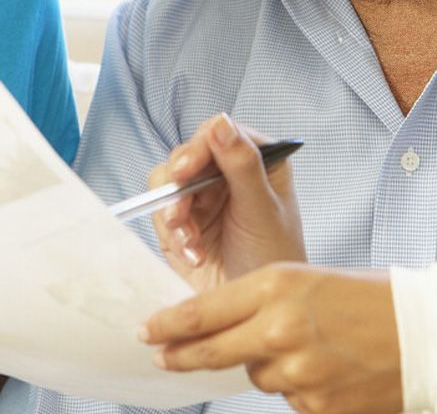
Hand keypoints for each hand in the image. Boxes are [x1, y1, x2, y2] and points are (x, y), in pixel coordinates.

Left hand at [142, 263, 402, 413]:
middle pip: (212, 352)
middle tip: (162, 356)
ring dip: (271, 367)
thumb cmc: (375, 300)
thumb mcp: (313, 281)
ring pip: (257, 377)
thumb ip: (266, 303)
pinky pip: (291, 401)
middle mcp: (280, 328)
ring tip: (315, 350)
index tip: (149, 330)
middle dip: (183, 355)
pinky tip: (332, 372)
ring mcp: (297, 373)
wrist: (430, 334)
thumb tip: (224, 331)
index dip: (169, 324)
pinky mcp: (315, 407)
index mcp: (279, 285)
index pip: (203, 311)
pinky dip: (303, 390)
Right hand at [151, 113, 306, 290]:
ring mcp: (203, 197)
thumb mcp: (263, 211)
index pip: (219, 134)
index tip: (186, 170)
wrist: (255, 312)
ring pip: (167, 183)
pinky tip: (193, 254)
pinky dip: (173, 234)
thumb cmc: (275, 259)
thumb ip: (243, 166)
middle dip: (180, 186)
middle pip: (187, 156)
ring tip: (190, 240)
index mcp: (258, 160)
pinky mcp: (183, 222)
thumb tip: (221, 123)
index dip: (198, 148)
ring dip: (174, 212)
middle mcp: (227, 173)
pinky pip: (161, 214)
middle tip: (180, 212)